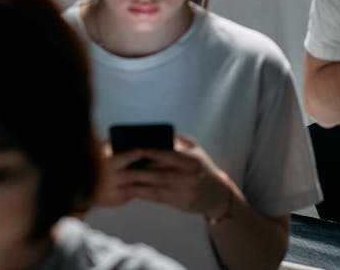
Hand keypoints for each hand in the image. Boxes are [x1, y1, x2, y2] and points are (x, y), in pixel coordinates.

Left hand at [110, 134, 239, 219]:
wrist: (218, 194)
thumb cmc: (203, 167)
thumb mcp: (197, 151)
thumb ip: (180, 141)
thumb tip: (159, 134)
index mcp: (194, 162)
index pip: (173, 157)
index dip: (156, 153)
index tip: (140, 149)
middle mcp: (190, 178)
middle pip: (161, 175)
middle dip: (141, 171)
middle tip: (123, 166)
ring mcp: (184, 193)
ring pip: (156, 189)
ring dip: (137, 185)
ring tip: (122, 180)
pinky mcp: (179, 204)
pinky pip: (157, 199)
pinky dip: (143, 194)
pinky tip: (131, 190)